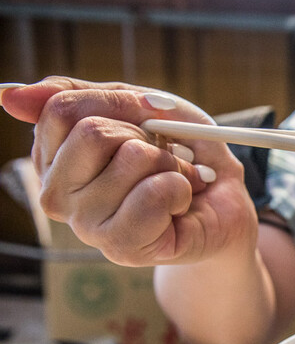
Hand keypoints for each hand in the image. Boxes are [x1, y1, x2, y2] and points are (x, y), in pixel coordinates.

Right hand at [1, 77, 256, 266]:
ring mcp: (86, 225)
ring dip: (172, 164)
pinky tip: (181, 204)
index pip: (63, 108)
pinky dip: (181, 187)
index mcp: (54, 157)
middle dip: (147, 136)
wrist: (224, 201)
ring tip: (176, 182)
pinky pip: (153, 194)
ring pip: (132, 159)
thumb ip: (82, 97)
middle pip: (93, 133)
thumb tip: (9, 96)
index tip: (146, 124)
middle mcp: (58, 195)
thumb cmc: (181, 152)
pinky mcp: (121, 247)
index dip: (121, 106)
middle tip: (164, 159)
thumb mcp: (141, 107)